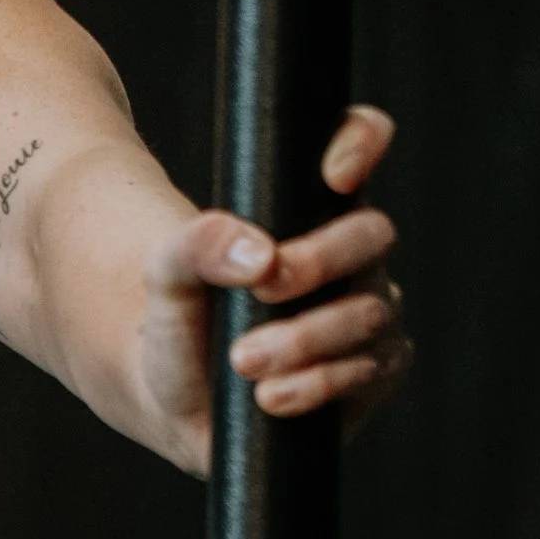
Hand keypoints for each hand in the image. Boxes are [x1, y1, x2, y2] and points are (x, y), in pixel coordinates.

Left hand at [140, 106, 409, 471]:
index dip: (360, 140)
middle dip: (320, 261)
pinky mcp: (371, 375)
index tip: (332, 174)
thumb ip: (197, 246)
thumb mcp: (166, 275)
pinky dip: (320, 384)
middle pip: (372, 235)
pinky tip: (272, 395)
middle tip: (263, 289)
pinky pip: (371, 373)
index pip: (357, 142)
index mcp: (309, 211)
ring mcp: (368, 316)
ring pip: (372, 313)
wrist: (176, 398)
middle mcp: (351, 258)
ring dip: (308, 338)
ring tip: (243, 360)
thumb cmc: (181, 319)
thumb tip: (260, 256)